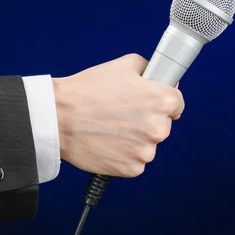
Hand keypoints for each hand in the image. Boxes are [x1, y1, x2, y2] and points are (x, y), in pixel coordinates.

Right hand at [53, 53, 184, 177]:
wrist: (57, 117)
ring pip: (147, 145)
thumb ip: (148, 69)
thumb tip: (158, 76)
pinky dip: (123, 154)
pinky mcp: (131, 169)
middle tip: (121, 113)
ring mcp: (145, 151)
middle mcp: (159, 128)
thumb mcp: (123, 65)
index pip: (177, 104)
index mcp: (162, 100)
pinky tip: (107, 141)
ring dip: (134, 139)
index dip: (160, 101)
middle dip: (145, 120)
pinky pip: (134, 161)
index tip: (148, 103)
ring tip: (109, 127)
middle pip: (162, 125)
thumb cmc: (86, 91)